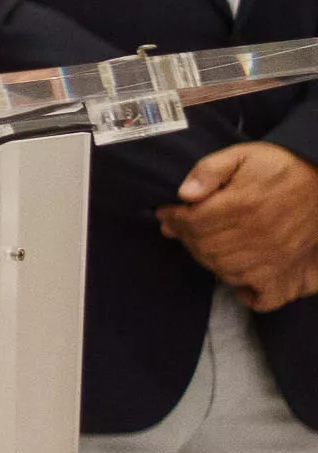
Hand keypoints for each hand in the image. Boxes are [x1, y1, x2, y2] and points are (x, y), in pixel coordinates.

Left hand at [160, 143, 317, 306]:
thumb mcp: (242, 155)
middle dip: (185, 237)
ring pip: (223, 271)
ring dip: (207, 260)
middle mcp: (256, 236)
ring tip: (203, 245)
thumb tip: (184, 194)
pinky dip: (246, 294)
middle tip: (180, 228)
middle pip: (203, 247)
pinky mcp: (286, 271)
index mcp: (242, 206)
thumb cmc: (279, 167)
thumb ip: (209, 170)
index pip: (192, 221)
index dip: (172, 218)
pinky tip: (238, 283)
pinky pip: (262, 297)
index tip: (166, 213)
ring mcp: (272, 258)